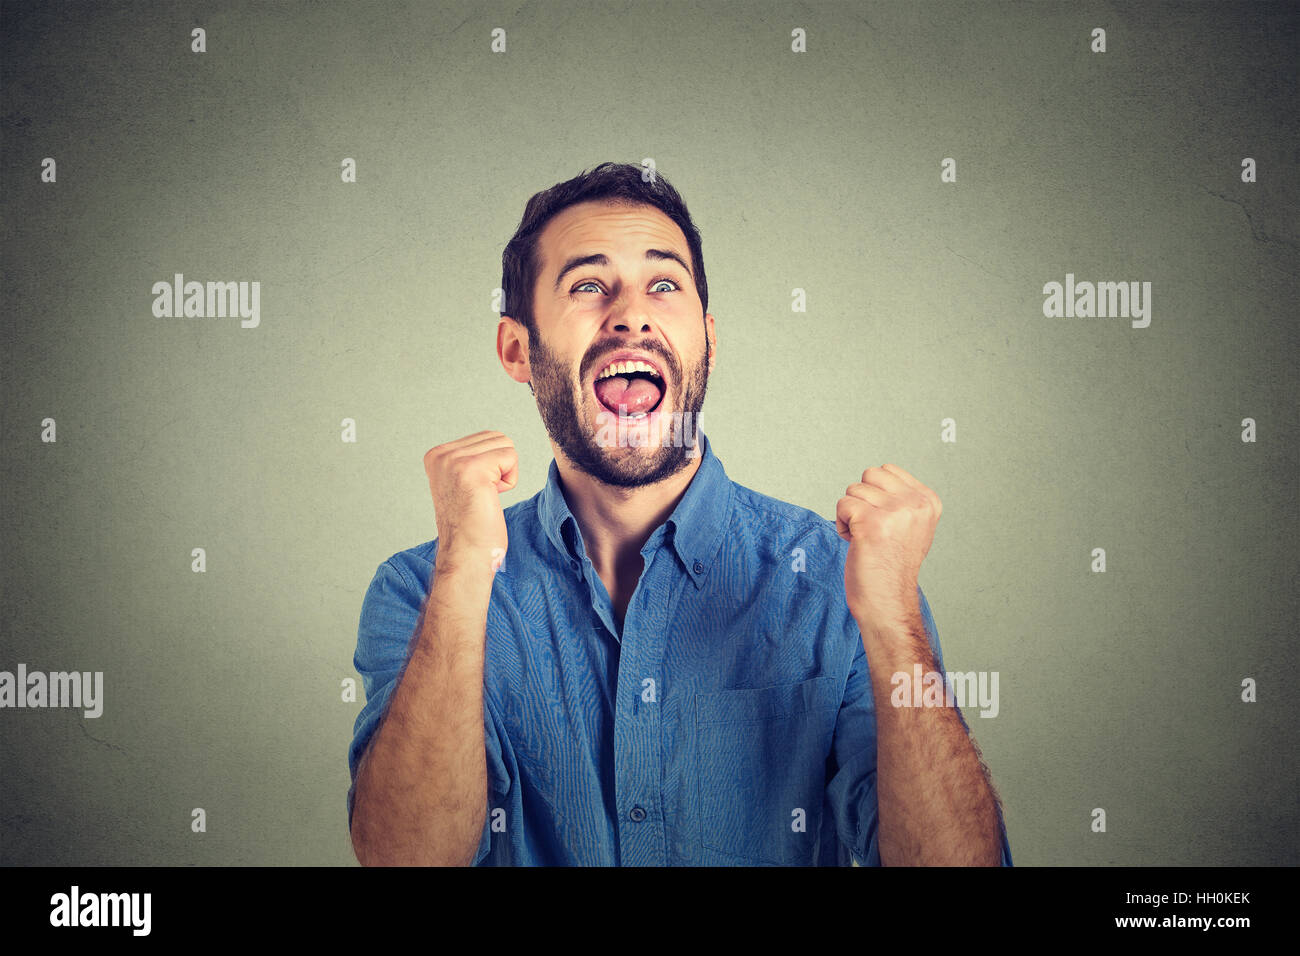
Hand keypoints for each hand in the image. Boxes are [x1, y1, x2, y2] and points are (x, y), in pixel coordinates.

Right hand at [423, 431, 517, 573]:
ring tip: (486, 497)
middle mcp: (442, 455)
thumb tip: (497, 439)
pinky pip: (510, 457)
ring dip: (505, 474)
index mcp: (436, 455)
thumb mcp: (461, 482)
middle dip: (500, 467)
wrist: (465, 556)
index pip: (485, 437)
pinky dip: (510, 480)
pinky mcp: (472, 470)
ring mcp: (455, 461)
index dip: (491, 466)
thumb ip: (470, 458)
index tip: (474, 492)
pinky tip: (492, 498)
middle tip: (483, 495)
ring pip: (505, 445)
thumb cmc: (471, 525)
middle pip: (497, 437)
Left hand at [835, 464, 941, 630]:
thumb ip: (902, 498)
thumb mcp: (912, 525)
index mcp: (928, 501)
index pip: (887, 470)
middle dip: (862, 499)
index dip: (876, 494)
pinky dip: (841, 525)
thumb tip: (880, 473)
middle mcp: (915, 504)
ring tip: (865, 538)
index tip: (885, 522)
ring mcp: (894, 512)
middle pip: (869, 475)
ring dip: (851, 514)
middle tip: (871, 528)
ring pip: (853, 490)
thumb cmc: (892, 565)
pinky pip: (842, 505)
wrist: (888, 600)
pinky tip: (855, 543)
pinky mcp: (871, 523)